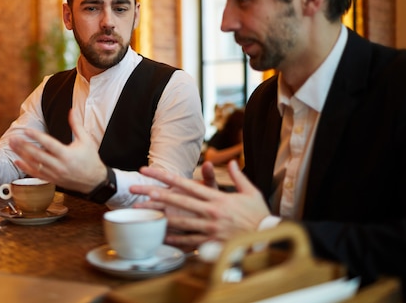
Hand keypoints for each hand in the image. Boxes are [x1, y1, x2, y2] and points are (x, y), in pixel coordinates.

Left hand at [9, 108, 106, 193]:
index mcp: (67, 154)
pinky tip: (17, 161)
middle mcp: (59, 165)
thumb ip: (77, 125)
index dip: (37, 137)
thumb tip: (71, 111)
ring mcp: (55, 174)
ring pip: (34, 164)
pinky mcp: (52, 180)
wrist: (95, 181)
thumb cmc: (91, 159)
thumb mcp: (86, 140)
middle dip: (24, 146)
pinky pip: (36, 174)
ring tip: (12, 146)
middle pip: (38, 155)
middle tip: (13, 138)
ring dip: (22, 155)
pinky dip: (25, 168)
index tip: (27, 130)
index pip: (49, 144)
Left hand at [130, 160, 269, 246]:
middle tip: (135, 189)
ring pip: (178, 222)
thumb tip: (232, 162)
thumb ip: (238, 176)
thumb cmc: (259, 215)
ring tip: (142, 213)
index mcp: (217, 198)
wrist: (269, 238)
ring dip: (158, 216)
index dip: (165, 176)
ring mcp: (209, 228)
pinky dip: (173, 240)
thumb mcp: (251, 192)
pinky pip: (188, 241)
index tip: (148, 170)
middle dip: (154, 193)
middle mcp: (210, 212)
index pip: (185, 184)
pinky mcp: (210, 243)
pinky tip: (160, 237)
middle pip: (177, 200)